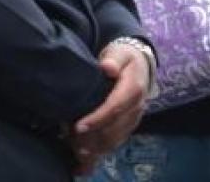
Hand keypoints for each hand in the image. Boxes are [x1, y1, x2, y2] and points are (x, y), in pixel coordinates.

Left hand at [68, 44, 148, 172]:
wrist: (139, 66)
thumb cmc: (124, 58)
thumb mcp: (119, 52)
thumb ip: (114, 59)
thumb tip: (107, 67)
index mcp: (134, 89)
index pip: (115, 108)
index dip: (97, 119)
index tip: (78, 127)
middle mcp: (136, 109)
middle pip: (114, 130)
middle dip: (91, 138)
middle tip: (69, 140)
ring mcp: (133, 121)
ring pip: (114, 141)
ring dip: (94, 148)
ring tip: (73, 149)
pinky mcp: (128, 128)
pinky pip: (114, 144)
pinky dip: (98, 151)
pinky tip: (82, 157)